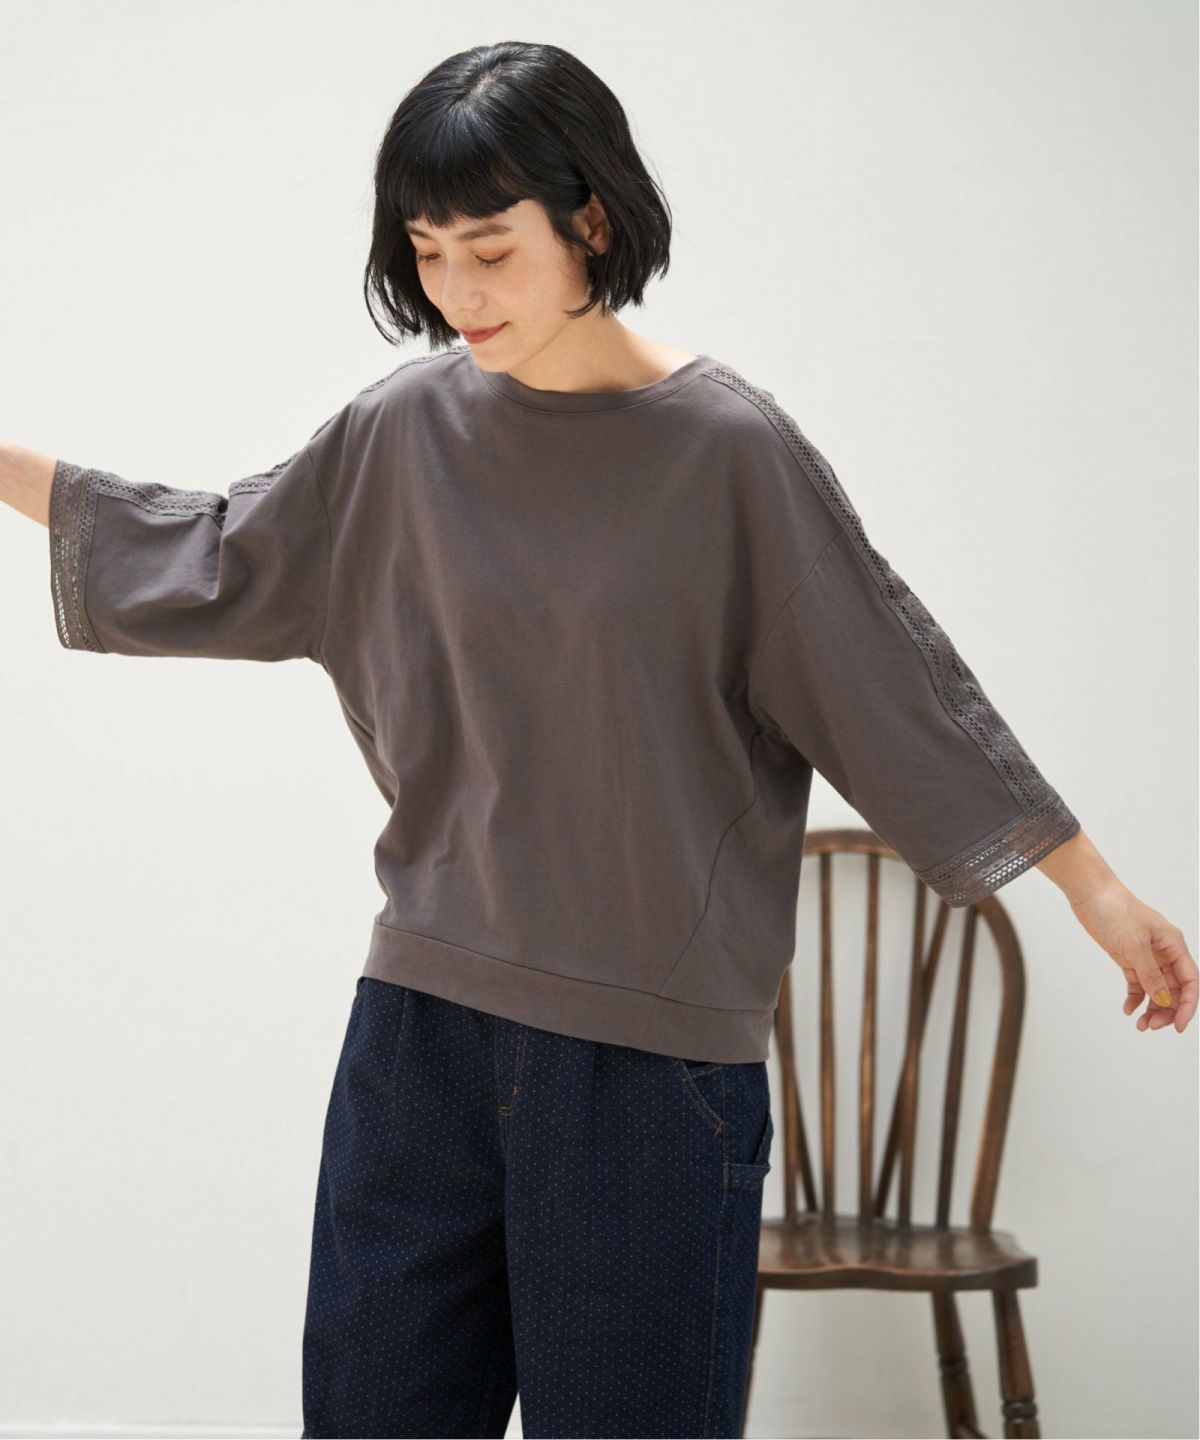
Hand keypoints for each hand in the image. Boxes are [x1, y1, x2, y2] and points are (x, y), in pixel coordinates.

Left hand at [1068, 881, 1196, 1032]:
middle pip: (1174, 989)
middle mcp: (1164, 952)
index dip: (1187, 1005)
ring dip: (1152, 1008)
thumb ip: (1151, 975)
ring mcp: (1146, 956)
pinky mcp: (1128, 957)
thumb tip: (1164, 1000)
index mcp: (1174, 945)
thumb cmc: (1116, 911)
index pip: (1190, 981)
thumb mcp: (1135, 945)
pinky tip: (1128, 1009)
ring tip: (1141, 1025)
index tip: (1178, 1026)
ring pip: (1156, 989)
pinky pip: (1138, 983)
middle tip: (1152, 1026)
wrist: (1090, 894)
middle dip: (1166, 1010)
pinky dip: (1135, 997)